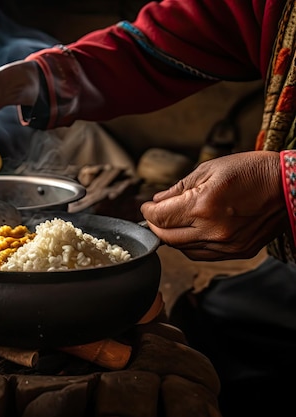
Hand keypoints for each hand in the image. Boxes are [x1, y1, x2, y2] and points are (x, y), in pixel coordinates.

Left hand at [140, 151, 288, 260]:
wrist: (290, 186)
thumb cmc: (252, 171)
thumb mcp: (210, 169)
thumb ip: (179, 188)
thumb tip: (157, 200)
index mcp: (202, 206)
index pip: (159, 218)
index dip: (148, 211)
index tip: (147, 206)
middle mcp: (212, 230)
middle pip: (166, 237)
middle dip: (155, 226)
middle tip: (155, 215)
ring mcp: (226, 245)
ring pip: (182, 249)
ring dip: (172, 237)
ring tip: (172, 222)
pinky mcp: (237, 252)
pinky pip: (202, 255)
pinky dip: (190, 246)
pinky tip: (191, 232)